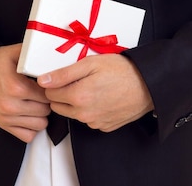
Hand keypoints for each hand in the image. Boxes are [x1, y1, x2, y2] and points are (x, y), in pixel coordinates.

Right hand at [0, 44, 50, 142]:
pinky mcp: (2, 124)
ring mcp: (6, 117)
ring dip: (41, 114)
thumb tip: (49, 54)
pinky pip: (28, 136)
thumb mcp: (14, 53)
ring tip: (37, 103)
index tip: (48, 85)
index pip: (47, 95)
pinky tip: (30, 114)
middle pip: (45, 110)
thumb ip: (33, 54)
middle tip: (42, 92)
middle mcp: (10, 105)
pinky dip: (32, 127)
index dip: (51, 89)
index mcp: (16, 87)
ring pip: (40, 125)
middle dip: (47, 101)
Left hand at [38, 54, 153, 131]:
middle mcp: (84, 114)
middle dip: (62, 94)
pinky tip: (101, 97)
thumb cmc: (122, 70)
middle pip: (58, 106)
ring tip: (91, 87)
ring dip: (75, 102)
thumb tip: (42, 81)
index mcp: (78, 96)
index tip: (61, 76)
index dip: (54, 83)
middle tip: (76, 80)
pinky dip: (90, 110)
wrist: (149, 85)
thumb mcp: (91, 63)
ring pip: (72, 114)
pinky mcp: (104, 127)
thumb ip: (64, 73)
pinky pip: (88, 119)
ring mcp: (94, 123)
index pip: (49, 94)